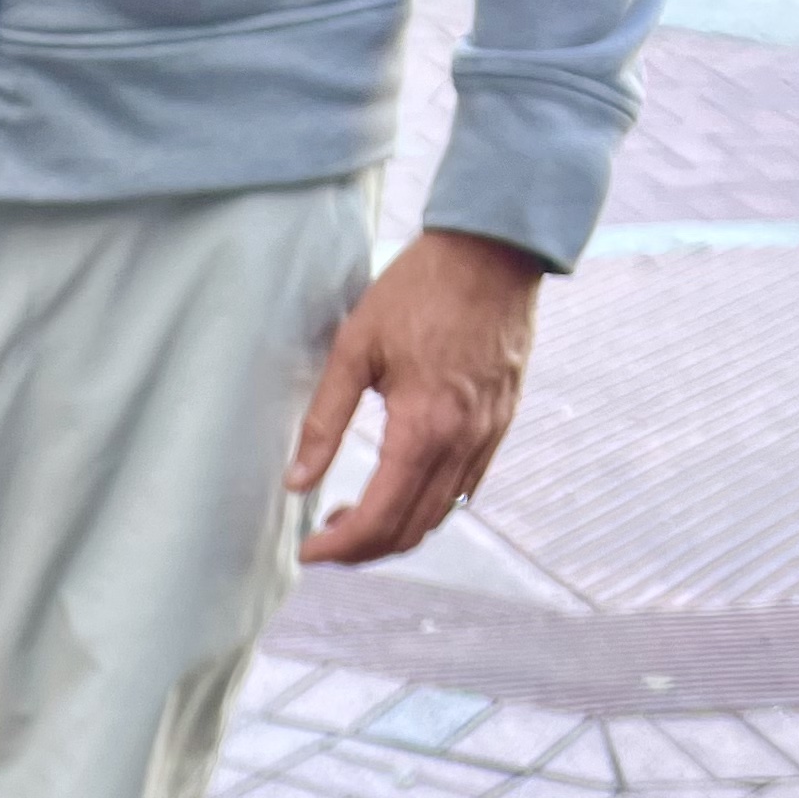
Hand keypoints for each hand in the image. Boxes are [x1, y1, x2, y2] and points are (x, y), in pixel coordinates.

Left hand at [289, 229, 543, 566]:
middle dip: (363, 549)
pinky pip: (465, 488)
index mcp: (423, 429)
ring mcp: (487, 436)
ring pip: (439, 516)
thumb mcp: (356, 347)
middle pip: (409, 530)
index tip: (309, 550)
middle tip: (327, 540)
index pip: (378, 520)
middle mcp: (461, 443)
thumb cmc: (421, 287)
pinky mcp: (501, 423)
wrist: (495, 247)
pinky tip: (399, 489)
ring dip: (395, 531)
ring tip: (355, 518)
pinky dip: (428, 506)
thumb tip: (296, 482)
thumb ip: (324, 421)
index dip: (339, 549)